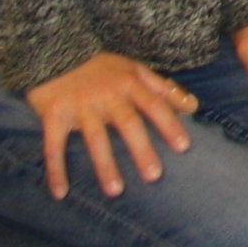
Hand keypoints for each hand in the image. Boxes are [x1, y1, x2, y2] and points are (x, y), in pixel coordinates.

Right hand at [26, 51, 195, 198]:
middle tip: (154, 176)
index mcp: (129, 84)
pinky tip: (61, 193)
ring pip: (95, 139)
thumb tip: (194, 107)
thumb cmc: (101, 67)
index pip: (155, 105)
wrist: (54, 53)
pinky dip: (56, 170)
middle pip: (128, 124)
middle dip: (141, 150)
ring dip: (105, 166)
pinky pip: (54, 146)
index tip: (183, 147)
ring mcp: (80, 107)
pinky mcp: (54, 116)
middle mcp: (107, 96)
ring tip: (116, 190)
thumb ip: (163, 89)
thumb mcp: (134, 70)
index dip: (169, 125)